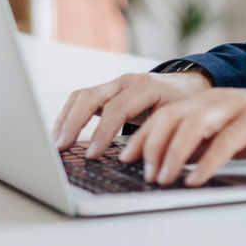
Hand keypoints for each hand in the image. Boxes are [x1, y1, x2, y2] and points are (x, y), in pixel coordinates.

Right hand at [52, 71, 211, 156]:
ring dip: (66, 119)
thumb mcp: (178, 118)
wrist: (188, 85)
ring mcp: (114, 84)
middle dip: (73, 122)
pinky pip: (82, 99)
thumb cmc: (184, 104)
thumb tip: (142, 163)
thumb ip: (159, 135)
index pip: (116, 108)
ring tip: (57, 143)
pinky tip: (62, 134)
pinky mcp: (107, 91)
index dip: (101, 132)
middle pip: (90, 97)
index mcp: (146, 87)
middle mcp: (126, 81)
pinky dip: (69, 115)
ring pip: (82, 96)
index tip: (91, 155)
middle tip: (63, 147)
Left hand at [119, 87, 245, 186]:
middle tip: (145, 173)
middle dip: (152, 146)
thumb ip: (198, 142)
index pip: (163, 115)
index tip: (125, 159)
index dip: (142, 136)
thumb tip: (167, 162)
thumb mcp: (224, 133)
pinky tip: (196, 178)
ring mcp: (236, 105)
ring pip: (194, 124)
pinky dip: (208, 161)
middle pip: (172, 117)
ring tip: (164, 178)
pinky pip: (227, 140)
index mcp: (205, 100)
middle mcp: (216, 98)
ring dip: (174, 153)